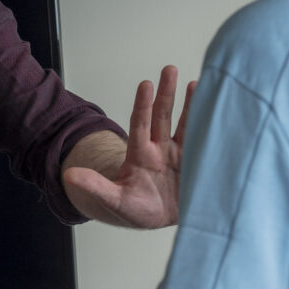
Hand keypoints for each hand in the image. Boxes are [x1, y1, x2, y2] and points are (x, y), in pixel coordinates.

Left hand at [64, 64, 194, 227]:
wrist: (159, 220)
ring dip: (191, 104)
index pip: (141, 125)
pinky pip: (203, 140)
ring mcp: (179, 154)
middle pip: (163, 117)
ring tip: (197, 82)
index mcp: (140, 155)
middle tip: (169, 69)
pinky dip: (210, 125)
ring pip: (185, 124)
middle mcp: (160, 149)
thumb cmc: (136, 210)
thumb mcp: (115, 201)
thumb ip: (95, 187)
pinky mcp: (195, 161)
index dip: (143, 106)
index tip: (146, 84)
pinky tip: (218, 108)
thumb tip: (69, 176)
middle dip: (166, 94)